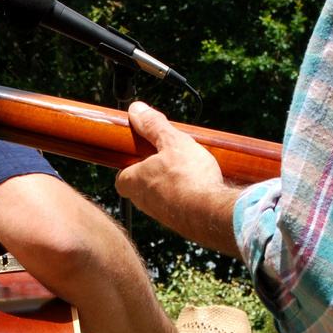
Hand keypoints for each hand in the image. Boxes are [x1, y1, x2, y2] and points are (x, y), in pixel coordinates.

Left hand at [116, 102, 243, 256]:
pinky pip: (177, 208)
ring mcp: (162, 215)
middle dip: (151, 174)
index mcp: (135, 182)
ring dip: (170, 186)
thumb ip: (153, 126)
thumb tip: (136, 109)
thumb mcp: (172, 142)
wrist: (212, 214)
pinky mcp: (180, 223)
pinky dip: (185, 197)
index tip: (140, 155)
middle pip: (139, 187)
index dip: (128, 166)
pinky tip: (201, 188)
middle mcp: (144, 202)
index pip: (120, 178)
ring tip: (188, 172)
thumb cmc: (189, 177)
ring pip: (159, 198)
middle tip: (168, 160)